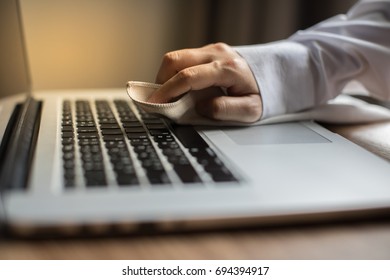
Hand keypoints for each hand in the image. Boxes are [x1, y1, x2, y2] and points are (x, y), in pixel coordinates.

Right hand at [148, 43, 262, 122]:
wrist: (275, 74)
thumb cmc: (263, 94)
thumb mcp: (251, 110)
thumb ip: (225, 110)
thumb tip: (201, 107)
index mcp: (227, 69)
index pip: (188, 77)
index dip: (167, 91)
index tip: (155, 105)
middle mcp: (217, 53)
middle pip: (176, 59)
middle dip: (161, 81)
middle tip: (159, 101)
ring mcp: (213, 49)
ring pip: (177, 56)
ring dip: (166, 76)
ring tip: (169, 96)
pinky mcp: (210, 51)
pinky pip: (185, 58)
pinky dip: (176, 73)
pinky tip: (181, 88)